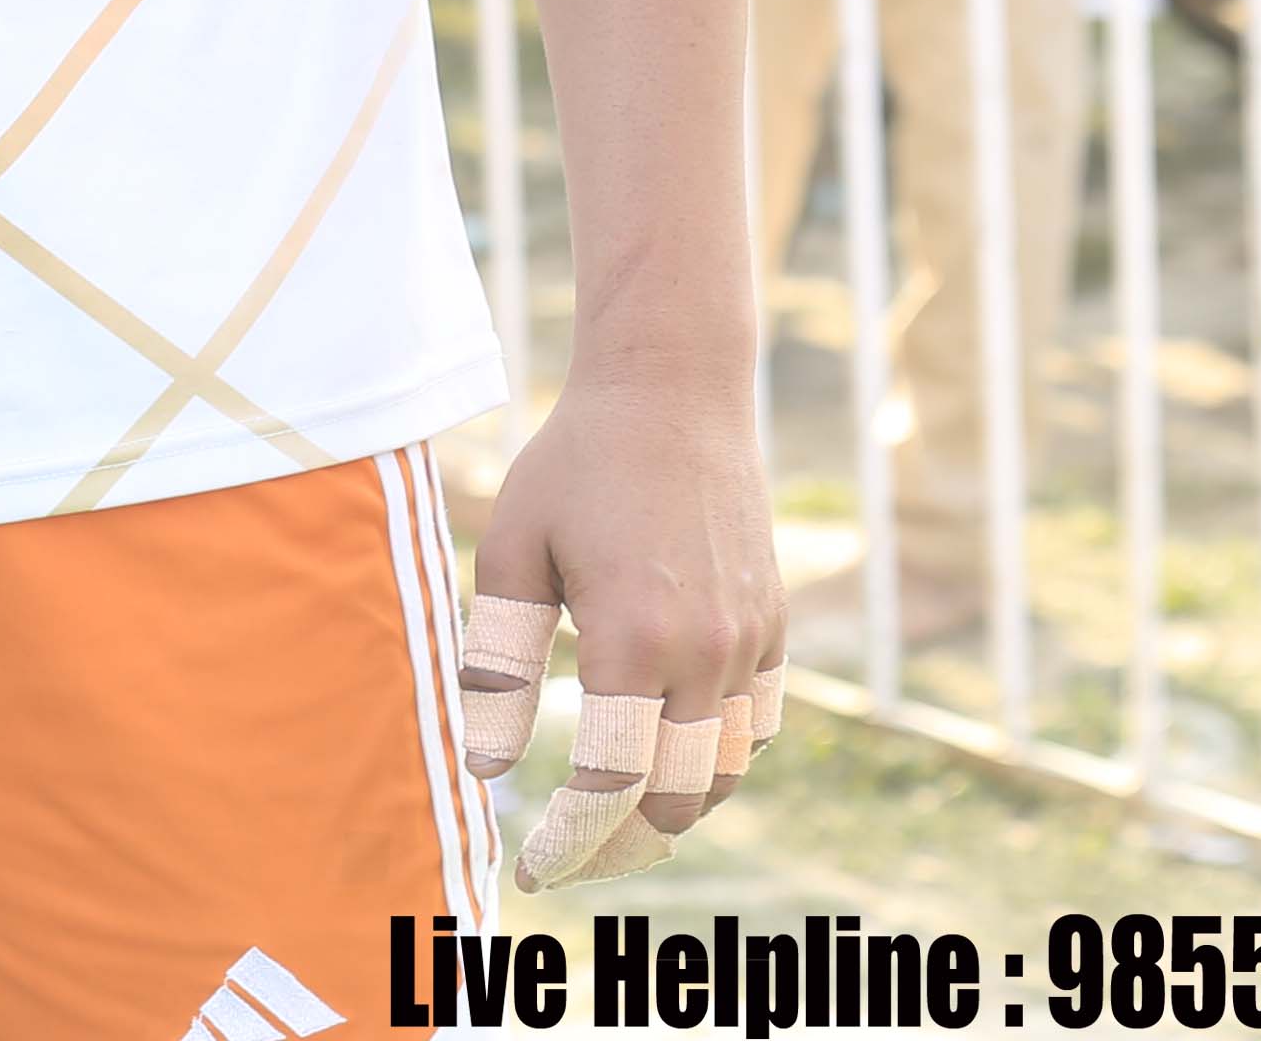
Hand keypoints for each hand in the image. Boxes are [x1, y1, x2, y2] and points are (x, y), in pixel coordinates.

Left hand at [453, 365, 781, 888]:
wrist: (674, 390)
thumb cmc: (576, 465)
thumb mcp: (513, 552)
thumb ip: (498, 665)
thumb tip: (487, 768)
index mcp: (632, 641)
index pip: (607, 787)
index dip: (568, 843)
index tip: (530, 871)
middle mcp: (705, 653)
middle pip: (674, 799)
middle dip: (618, 846)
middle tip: (566, 857)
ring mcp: (750, 640)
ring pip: (723, 771)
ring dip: (672, 808)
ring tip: (613, 822)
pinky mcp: (773, 622)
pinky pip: (756, 723)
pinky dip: (718, 758)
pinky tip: (670, 756)